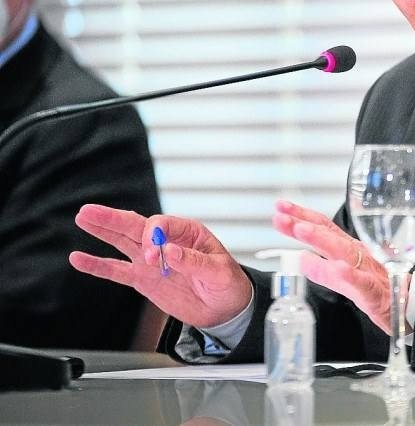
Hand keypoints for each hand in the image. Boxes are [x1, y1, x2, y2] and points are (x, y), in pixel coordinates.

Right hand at [69, 203, 252, 328]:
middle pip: (135, 226)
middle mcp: (166, 242)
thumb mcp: (219, 271)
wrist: (226, 309)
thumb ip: (194, 261)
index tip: (153, 257)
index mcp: (187, 233)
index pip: (160, 225)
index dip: (152, 237)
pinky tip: (79, 258)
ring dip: (103, 231)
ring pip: (122, 242)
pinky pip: (117, 271)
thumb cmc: (228, 284)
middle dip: (113, 218)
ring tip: (83, 218)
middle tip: (90, 211)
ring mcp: (152, 261)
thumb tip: (170, 251)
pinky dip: (98, 265)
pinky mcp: (144, 279)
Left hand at [272, 199, 400, 333]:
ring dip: (321, 240)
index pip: (324, 227)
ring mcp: (367, 271)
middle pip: (329, 235)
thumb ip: (325, 265)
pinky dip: (349, 276)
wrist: (413, 304)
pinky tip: (337, 269)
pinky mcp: (374, 293)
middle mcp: (358, 254)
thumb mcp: (350, 273)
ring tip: (301, 230)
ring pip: (343, 253)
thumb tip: (300, 256)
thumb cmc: (381, 287)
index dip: (303, 215)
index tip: (280, 205)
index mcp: (351, 249)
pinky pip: (361, 283)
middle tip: (281, 216)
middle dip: (304, 224)